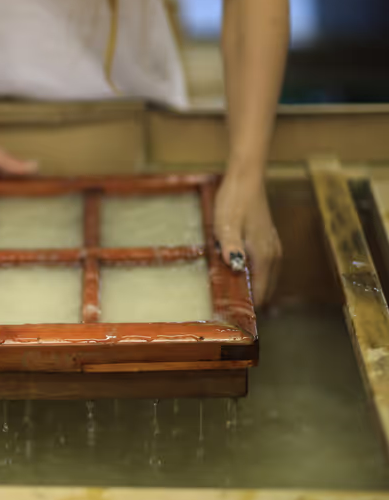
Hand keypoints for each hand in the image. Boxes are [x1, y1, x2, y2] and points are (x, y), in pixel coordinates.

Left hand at [214, 175, 281, 306]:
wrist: (246, 179)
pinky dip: (255, 278)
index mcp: (264, 255)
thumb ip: (230, 247)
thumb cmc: (234, 201)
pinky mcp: (268, 241)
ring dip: (254, 290)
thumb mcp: (226, 225)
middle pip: (266, 289)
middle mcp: (273, 255)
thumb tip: (235, 267)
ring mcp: (273, 248)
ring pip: (266, 279)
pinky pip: (265, 269)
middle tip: (231, 315)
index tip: (235, 319)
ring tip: (234, 302)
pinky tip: (240, 280)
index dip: (250, 308)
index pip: (261, 291)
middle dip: (252, 303)